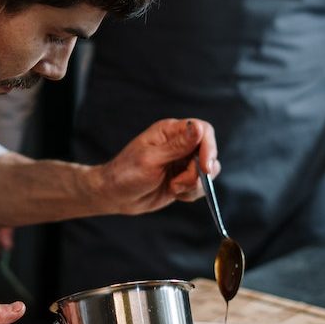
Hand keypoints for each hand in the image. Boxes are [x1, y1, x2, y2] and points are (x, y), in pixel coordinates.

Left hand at [95, 118, 218, 214]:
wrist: (116, 195)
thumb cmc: (126, 173)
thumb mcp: (151, 159)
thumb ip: (177, 146)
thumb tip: (198, 127)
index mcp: (170, 131)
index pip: (203, 130)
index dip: (209, 147)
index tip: (205, 167)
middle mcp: (180, 144)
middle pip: (208, 152)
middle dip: (199, 172)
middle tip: (180, 184)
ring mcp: (182, 162)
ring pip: (207, 172)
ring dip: (193, 184)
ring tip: (173, 188)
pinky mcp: (184, 178)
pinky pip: (201, 186)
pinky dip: (191, 193)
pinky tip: (174, 193)